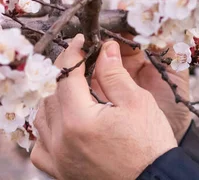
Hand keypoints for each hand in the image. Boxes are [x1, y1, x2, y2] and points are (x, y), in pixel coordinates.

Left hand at [31, 35, 177, 179]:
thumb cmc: (150, 143)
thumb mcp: (138, 101)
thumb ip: (115, 73)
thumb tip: (106, 48)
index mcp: (79, 119)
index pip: (66, 75)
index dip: (73, 53)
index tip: (83, 40)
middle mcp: (60, 139)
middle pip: (52, 94)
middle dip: (68, 75)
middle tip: (87, 63)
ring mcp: (57, 157)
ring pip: (43, 117)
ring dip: (57, 98)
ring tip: (79, 89)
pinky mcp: (59, 170)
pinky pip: (41, 145)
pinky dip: (49, 128)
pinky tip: (66, 120)